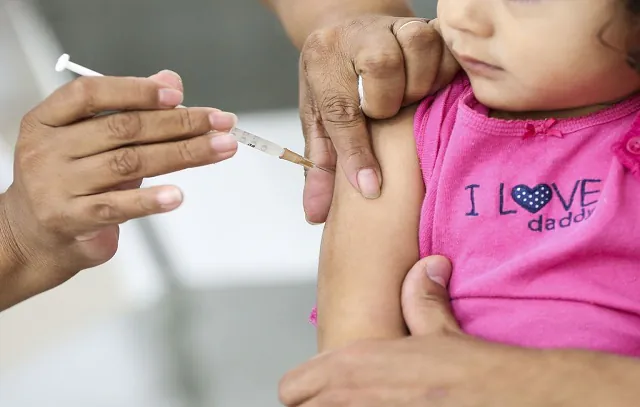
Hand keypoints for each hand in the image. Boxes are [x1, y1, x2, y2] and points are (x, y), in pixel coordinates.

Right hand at [0, 70, 237, 306]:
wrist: (34, 236)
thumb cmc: (71, 181)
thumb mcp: (93, 141)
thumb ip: (131, 111)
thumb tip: (171, 81)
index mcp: (48, 120)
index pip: (90, 93)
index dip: (136, 90)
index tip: (178, 95)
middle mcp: (47, 149)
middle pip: (122, 129)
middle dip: (179, 123)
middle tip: (221, 123)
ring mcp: (56, 185)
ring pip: (129, 163)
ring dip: (182, 154)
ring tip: (219, 148)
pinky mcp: (70, 219)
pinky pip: (117, 206)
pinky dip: (150, 199)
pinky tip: (177, 195)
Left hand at [278, 256, 605, 406]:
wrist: (524, 401)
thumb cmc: (482, 375)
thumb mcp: (444, 332)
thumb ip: (422, 299)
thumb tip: (427, 268)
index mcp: (362, 366)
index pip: (296, 385)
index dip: (304, 386)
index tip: (311, 389)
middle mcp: (362, 400)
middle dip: (319, 402)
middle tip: (339, 396)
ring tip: (369, 399)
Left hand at [299, 16, 458, 222]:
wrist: (351, 32)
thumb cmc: (335, 82)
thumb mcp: (319, 120)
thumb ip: (320, 166)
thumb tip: (315, 215)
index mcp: (323, 59)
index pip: (340, 109)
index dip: (357, 153)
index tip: (371, 188)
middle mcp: (357, 34)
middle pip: (381, 67)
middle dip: (389, 102)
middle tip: (388, 114)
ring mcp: (393, 25)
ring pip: (418, 46)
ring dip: (420, 83)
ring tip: (410, 99)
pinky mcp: (426, 22)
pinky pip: (447, 45)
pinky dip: (445, 71)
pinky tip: (433, 87)